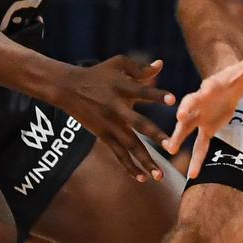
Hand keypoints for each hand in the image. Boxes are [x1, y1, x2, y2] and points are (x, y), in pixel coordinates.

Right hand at [52, 56, 173, 182]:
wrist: (68, 88)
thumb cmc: (98, 74)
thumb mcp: (117, 64)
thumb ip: (140, 68)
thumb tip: (161, 65)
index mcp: (123, 88)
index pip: (142, 91)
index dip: (156, 95)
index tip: (173, 100)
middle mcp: (117, 108)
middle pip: (138, 124)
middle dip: (155, 135)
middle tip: (171, 146)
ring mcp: (110, 124)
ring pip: (130, 145)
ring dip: (145, 160)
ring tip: (159, 175)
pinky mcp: (104, 135)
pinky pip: (119, 153)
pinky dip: (129, 166)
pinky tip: (142, 178)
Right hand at [166, 56, 242, 178]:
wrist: (228, 82)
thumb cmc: (238, 75)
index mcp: (212, 85)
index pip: (208, 85)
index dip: (206, 88)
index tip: (203, 91)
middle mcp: (201, 100)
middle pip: (190, 105)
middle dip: (185, 111)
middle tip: (179, 117)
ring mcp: (200, 116)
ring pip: (186, 127)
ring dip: (178, 137)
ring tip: (170, 150)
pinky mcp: (206, 129)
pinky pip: (199, 146)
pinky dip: (196, 160)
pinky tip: (192, 174)